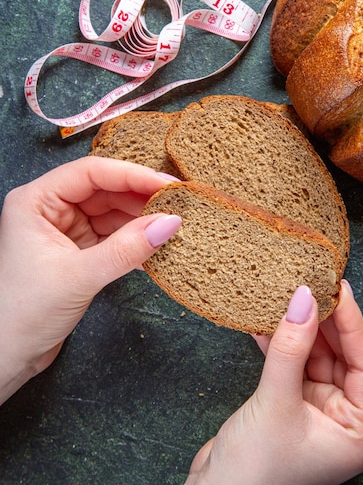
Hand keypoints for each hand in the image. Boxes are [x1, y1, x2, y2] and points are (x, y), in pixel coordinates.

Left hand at [0, 156, 181, 404]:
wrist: (7, 356)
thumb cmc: (23, 314)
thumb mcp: (78, 277)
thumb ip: (126, 249)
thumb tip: (169, 222)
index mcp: (36, 201)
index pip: (91, 173)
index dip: (132, 175)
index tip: (167, 185)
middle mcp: (50, 208)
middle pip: (105, 190)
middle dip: (141, 198)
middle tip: (178, 205)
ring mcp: (64, 229)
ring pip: (112, 213)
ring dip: (141, 220)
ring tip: (173, 226)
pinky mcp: (77, 251)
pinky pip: (113, 236)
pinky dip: (134, 240)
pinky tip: (156, 244)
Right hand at [186, 281, 362, 484]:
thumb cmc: (253, 469)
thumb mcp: (276, 402)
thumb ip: (291, 348)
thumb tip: (305, 300)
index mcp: (357, 432)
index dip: (354, 325)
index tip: (339, 291)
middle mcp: (342, 422)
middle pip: (342, 358)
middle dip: (325, 323)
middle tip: (311, 287)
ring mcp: (315, 412)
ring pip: (314, 358)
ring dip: (299, 330)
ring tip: (288, 298)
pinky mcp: (290, 405)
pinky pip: (292, 365)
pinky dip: (280, 345)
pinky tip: (265, 324)